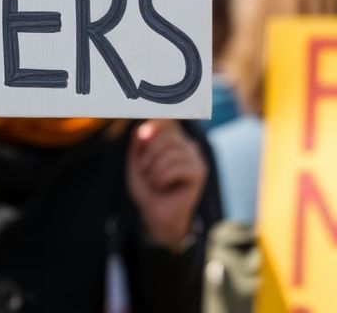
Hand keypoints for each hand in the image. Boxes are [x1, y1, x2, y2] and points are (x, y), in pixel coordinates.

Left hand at [126, 119, 206, 251]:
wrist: (157, 215)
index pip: (169, 121)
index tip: (142, 137)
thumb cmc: (148, 188)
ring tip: (153, 182)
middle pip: (169, 135)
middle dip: (150, 154)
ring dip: (154, 170)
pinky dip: (162, 178)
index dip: (155, 125)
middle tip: (145, 172)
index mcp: (174, 140)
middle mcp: (188, 145)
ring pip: (171, 152)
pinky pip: (176, 167)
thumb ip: (139, 144)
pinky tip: (162, 186)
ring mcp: (195, 158)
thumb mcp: (137, 163)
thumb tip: (142, 127)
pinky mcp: (198, 172)